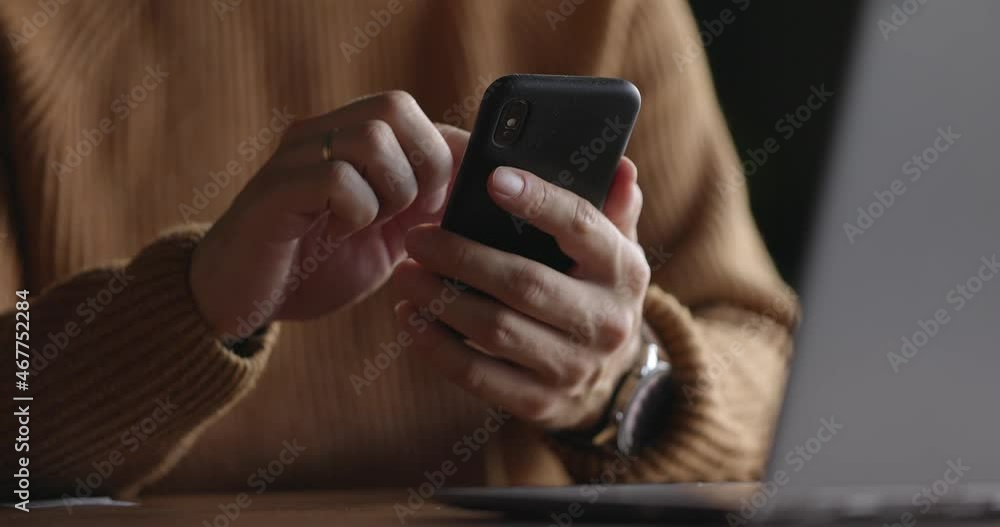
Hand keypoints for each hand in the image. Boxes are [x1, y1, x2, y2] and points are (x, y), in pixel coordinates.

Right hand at [190, 91, 468, 337]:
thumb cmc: (315, 267)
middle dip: (424, 167)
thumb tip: (476, 186)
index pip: (412, 111)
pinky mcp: (276, 190)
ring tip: (370, 224)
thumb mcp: (386, 236)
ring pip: (371, 137)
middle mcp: (320, 134)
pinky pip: (337, 178)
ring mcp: (296, 157)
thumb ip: (424, 207)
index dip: (445, 153)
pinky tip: (340, 233)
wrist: (240, 301)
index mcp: (348, 139)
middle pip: (396, 107)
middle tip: (408, 213)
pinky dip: (356, 212)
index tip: (444, 202)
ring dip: (391, 191)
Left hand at [392, 160, 649, 429]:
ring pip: (495, 330)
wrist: (610, 379)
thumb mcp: (613, 250)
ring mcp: (573, 367)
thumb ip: (612, 207)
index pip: (580, 227)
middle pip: (524, 283)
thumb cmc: (595, 292)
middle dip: (462, 257)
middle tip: (417, 238)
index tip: (493, 179)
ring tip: (405, 274)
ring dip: (440, 300)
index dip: (538, 201)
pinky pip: (477, 375)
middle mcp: (604, 321)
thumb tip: (619, 167)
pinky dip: (436, 346)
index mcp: (623, 271)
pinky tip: (411, 317)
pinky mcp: (539, 402)